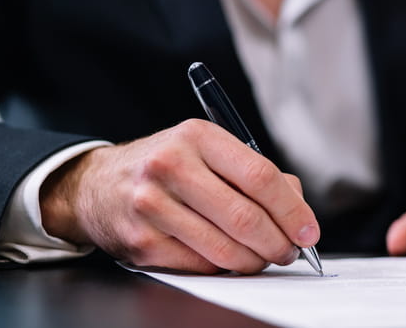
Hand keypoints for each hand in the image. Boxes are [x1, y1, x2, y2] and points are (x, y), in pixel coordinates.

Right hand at [40, 119, 319, 273]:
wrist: (97, 185)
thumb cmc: (165, 166)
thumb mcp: (206, 150)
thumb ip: (254, 173)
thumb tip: (297, 210)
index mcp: (196, 136)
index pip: (260, 175)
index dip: (291, 209)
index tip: (308, 229)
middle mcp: (171, 166)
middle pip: (244, 217)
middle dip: (278, 242)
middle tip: (289, 251)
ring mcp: (152, 206)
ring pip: (224, 249)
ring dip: (254, 261)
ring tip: (262, 257)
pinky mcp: (141, 242)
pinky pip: (199, 266)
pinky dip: (222, 268)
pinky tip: (226, 258)